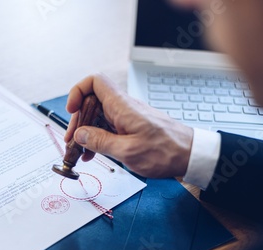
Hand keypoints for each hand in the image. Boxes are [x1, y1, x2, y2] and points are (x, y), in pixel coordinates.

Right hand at [65, 74, 193, 177]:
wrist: (191, 154)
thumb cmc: (166, 151)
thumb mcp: (128, 151)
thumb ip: (100, 142)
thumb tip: (80, 134)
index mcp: (122, 106)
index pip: (94, 82)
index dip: (78, 91)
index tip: (71, 110)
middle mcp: (123, 107)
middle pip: (91, 102)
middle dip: (78, 120)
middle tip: (72, 141)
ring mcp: (127, 117)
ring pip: (98, 116)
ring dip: (86, 132)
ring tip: (80, 152)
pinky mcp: (131, 127)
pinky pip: (108, 127)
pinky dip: (98, 138)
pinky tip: (93, 153)